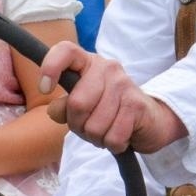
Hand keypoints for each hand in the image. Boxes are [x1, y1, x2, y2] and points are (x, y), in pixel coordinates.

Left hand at [39, 42, 185, 153]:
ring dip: (96, 137)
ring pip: (94, 125)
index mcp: (89, 63)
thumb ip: (64, 107)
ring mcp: (124, 84)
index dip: (50, 67)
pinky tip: (120, 136)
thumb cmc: (109, 111)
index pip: (65, 51)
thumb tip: (55, 110)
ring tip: (107, 130)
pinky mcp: (137, 105)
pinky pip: (112, 137)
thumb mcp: (83, 106)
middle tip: (90, 125)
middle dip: (79, 125)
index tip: (44, 88)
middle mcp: (107, 68)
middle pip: (77, 103)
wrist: (151, 119)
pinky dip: (112, 144)